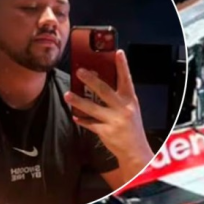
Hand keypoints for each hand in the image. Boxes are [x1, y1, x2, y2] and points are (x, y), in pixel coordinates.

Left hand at [63, 50, 152, 177]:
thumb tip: (98, 85)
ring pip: (92, 108)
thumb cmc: (131, 127)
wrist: (136, 151)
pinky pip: (90, 123)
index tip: (118, 52)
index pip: (127, 79)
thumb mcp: (130, 110)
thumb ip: (118, 98)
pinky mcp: (106, 131)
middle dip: (91, 80)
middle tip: (79, 71)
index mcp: (131, 100)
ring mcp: (114, 120)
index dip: (123, 65)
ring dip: (78, 100)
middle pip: (104, 90)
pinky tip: (75, 116)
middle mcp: (123, 108)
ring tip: (67, 94)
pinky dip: (81, 119)